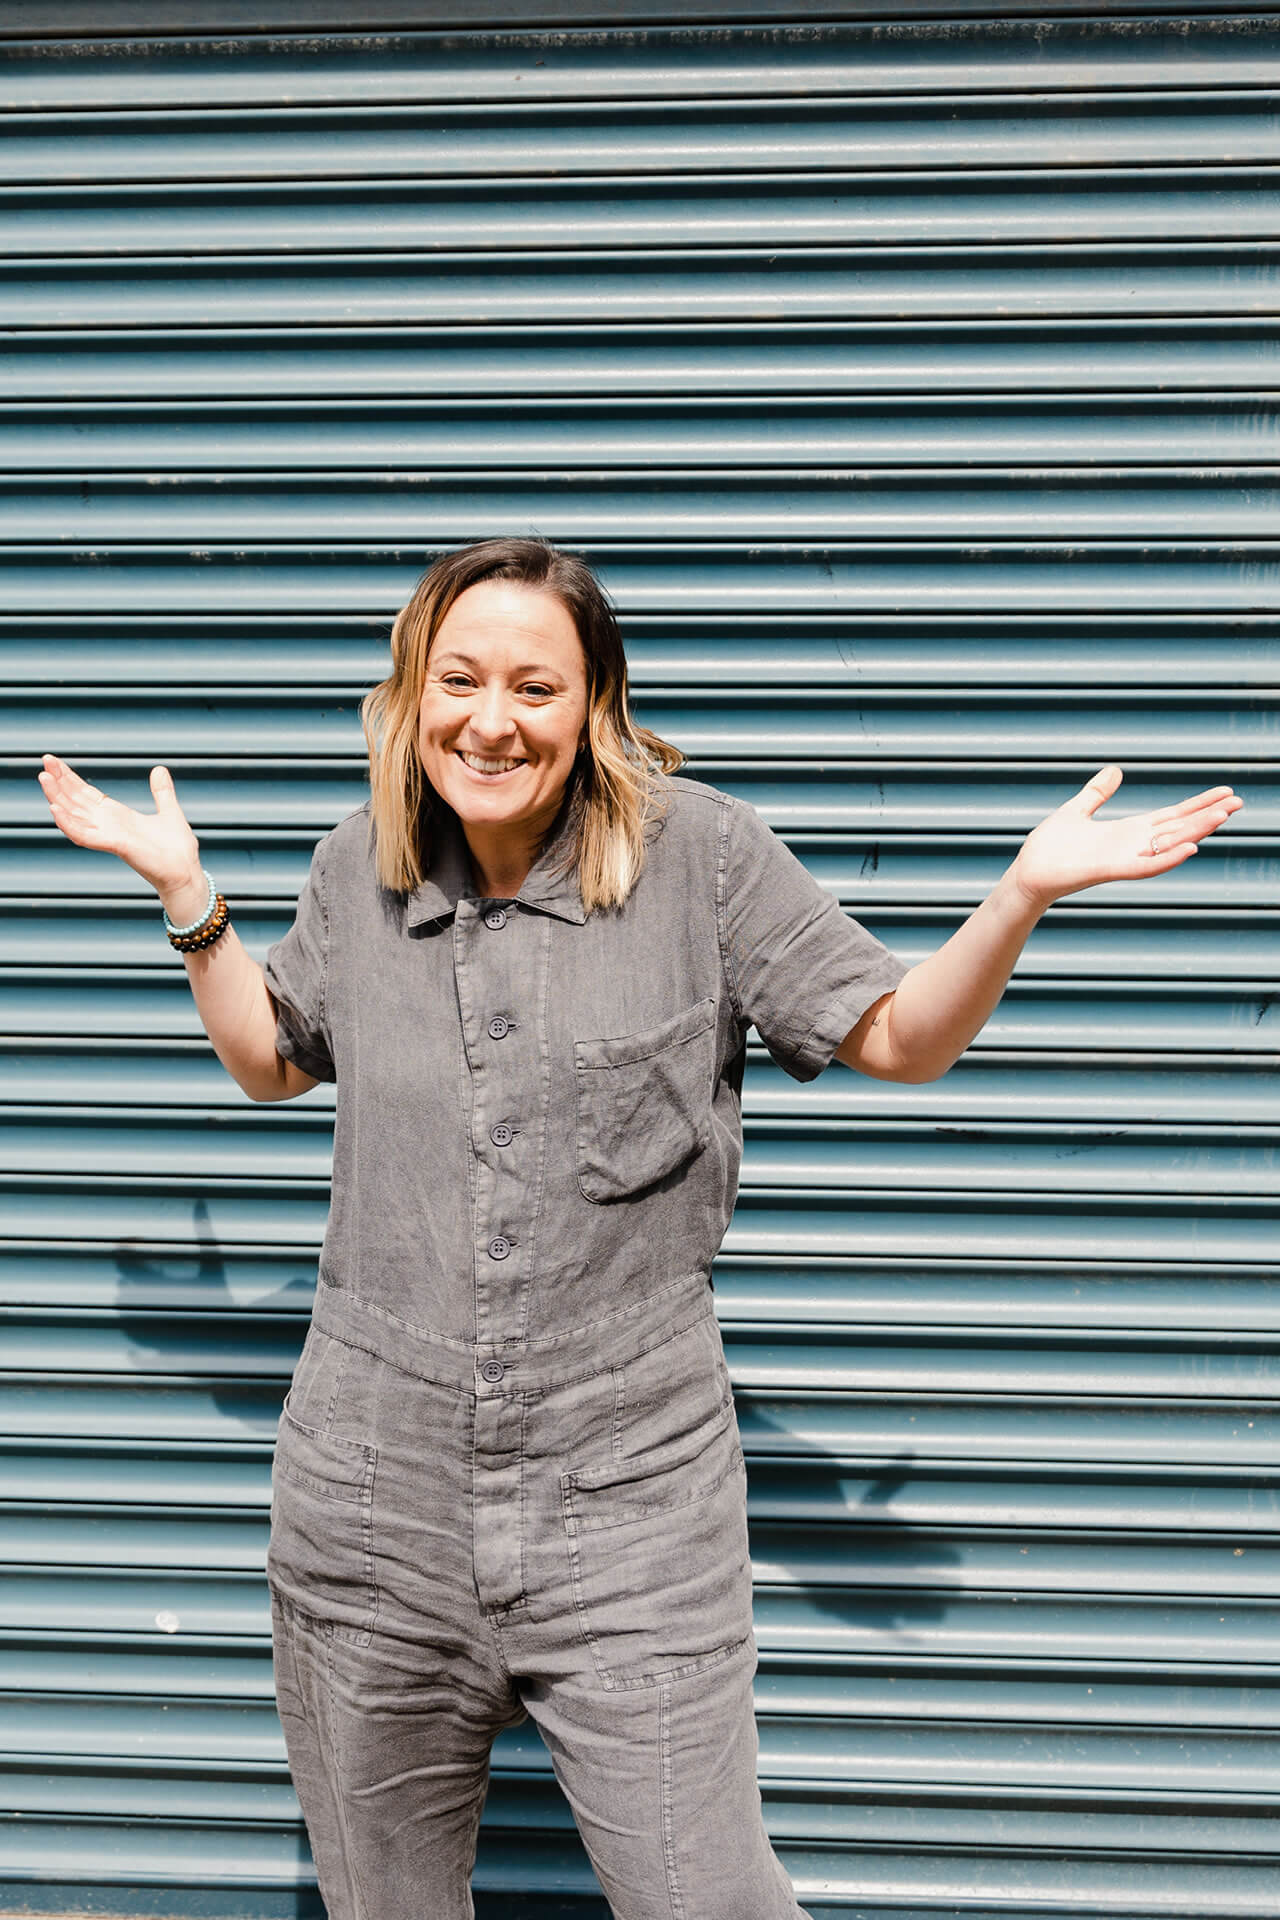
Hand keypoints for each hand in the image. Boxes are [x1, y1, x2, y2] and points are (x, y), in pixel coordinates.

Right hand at [37, 754, 203, 907]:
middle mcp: (108, 826)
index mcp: (117, 816)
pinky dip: (68, 823)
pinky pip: (84, 835)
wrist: (186, 873)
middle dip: (59, 781)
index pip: (86, 794)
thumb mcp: (169, 812)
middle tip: (45, 760)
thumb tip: (159, 769)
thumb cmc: (176, 850)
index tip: (54, 761)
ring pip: (73, 815)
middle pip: (75, 800)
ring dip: (57, 798)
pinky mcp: (115, 846)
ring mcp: (108, 836)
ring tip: (44, 778)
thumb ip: (162, 792)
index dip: (70, 778)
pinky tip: (55, 809)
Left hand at [1008, 765, 1242, 912]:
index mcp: (1128, 831)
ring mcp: (1124, 859)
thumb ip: (1097, 793)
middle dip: (1208, 815)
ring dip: (1196, 831)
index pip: (1172, 816)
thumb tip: (1115, 770)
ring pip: (1170, 845)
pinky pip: (1145, 867)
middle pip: (1179, 828)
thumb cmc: (1049, 847)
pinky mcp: (1110, 870)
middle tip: (1239, 801)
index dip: (1198, 804)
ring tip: (1223, 816)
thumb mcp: (1077, 810)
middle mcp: (1132, 846)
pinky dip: (1169, 858)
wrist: (1028, 872)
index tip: (1225, 793)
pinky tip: (1191, 848)